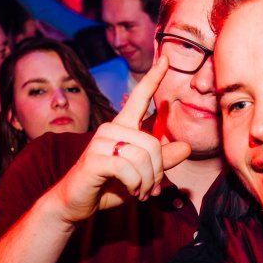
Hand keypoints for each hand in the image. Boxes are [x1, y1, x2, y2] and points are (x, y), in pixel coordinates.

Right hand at [48, 56, 191, 223]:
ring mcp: (100, 142)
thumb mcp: (141, 174)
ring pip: (143, 158)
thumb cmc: (109, 186)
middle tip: (151, 189)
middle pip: (152, 144)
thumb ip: (161, 161)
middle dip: (158, 172)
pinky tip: (132, 191)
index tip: (166, 59)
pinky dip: (136, 185)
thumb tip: (186, 147)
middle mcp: (110, 129)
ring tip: (142, 192)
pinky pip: (129, 170)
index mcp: (122, 127)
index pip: (139, 97)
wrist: (76, 203)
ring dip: (148, 182)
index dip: (153, 79)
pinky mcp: (94, 159)